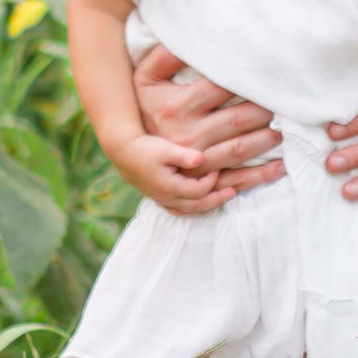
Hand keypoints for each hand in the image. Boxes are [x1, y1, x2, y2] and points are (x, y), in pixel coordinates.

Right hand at [109, 132, 230, 217]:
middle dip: (217, 199)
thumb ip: (184, 155)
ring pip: (188, 210)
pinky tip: (201, 202)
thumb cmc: (145, 148)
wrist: (123, 152)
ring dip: (206, 205)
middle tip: (234, 192)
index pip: (198, 191)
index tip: (217, 166)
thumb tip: (201, 159)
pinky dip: (192, 208)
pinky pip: (179, 210)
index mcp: (169, 187)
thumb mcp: (165, 149)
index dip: (211, 180)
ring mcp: (162, 200)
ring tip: (222, 198)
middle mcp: (166, 198)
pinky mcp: (158, 197)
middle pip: (197, 206)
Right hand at [132, 44, 284, 203]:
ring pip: (241, 149)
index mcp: (178, 106)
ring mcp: (198, 161)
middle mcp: (189, 135)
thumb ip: (166, 55)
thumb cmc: (144, 106)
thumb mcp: (146, 77)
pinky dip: (261, 175)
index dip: (248, 78)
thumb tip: (191, 37)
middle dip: (266, 109)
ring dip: (268, 139)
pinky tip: (281, 166)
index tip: (269, 73)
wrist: (127, 150)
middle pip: (238, 119)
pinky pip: (236, 180)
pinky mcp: (203, 181)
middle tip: (286, 100)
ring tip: (286, 129)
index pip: (222, 88)